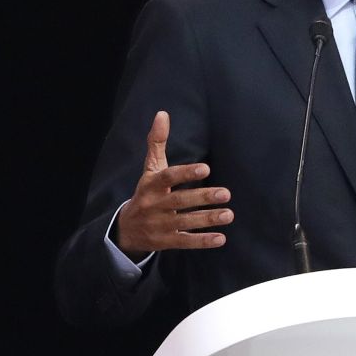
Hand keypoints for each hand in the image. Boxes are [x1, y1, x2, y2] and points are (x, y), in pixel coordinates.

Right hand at [115, 111, 232, 260]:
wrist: (126, 229)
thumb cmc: (146, 192)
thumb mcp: (149, 169)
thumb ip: (157, 142)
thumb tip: (162, 113)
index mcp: (151, 185)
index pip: (168, 178)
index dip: (186, 173)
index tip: (206, 169)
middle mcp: (154, 205)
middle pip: (180, 201)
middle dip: (203, 197)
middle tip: (226, 193)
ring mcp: (160, 225)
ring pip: (185, 222)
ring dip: (208, 219)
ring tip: (229, 214)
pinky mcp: (166, 241)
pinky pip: (185, 242)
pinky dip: (202, 241)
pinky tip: (220, 238)